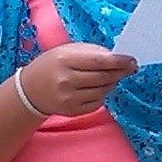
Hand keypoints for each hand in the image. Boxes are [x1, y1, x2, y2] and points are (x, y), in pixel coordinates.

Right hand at [21, 41, 135, 114]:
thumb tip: (118, 56)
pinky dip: (101, 94)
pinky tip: (94, 87)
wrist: (30, 90)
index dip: (119, 61)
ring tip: (105, 76)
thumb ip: (92, 51)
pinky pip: (97, 102)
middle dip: (119, 71)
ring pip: (103, 90)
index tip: (132, 60)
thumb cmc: (52, 64)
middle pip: (104, 77)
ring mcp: (69, 98)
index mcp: (65, 61)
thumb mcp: (67, 50)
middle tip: (129, 66)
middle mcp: (66, 81)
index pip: (99, 61)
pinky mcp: (72, 111)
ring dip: (110, 82)